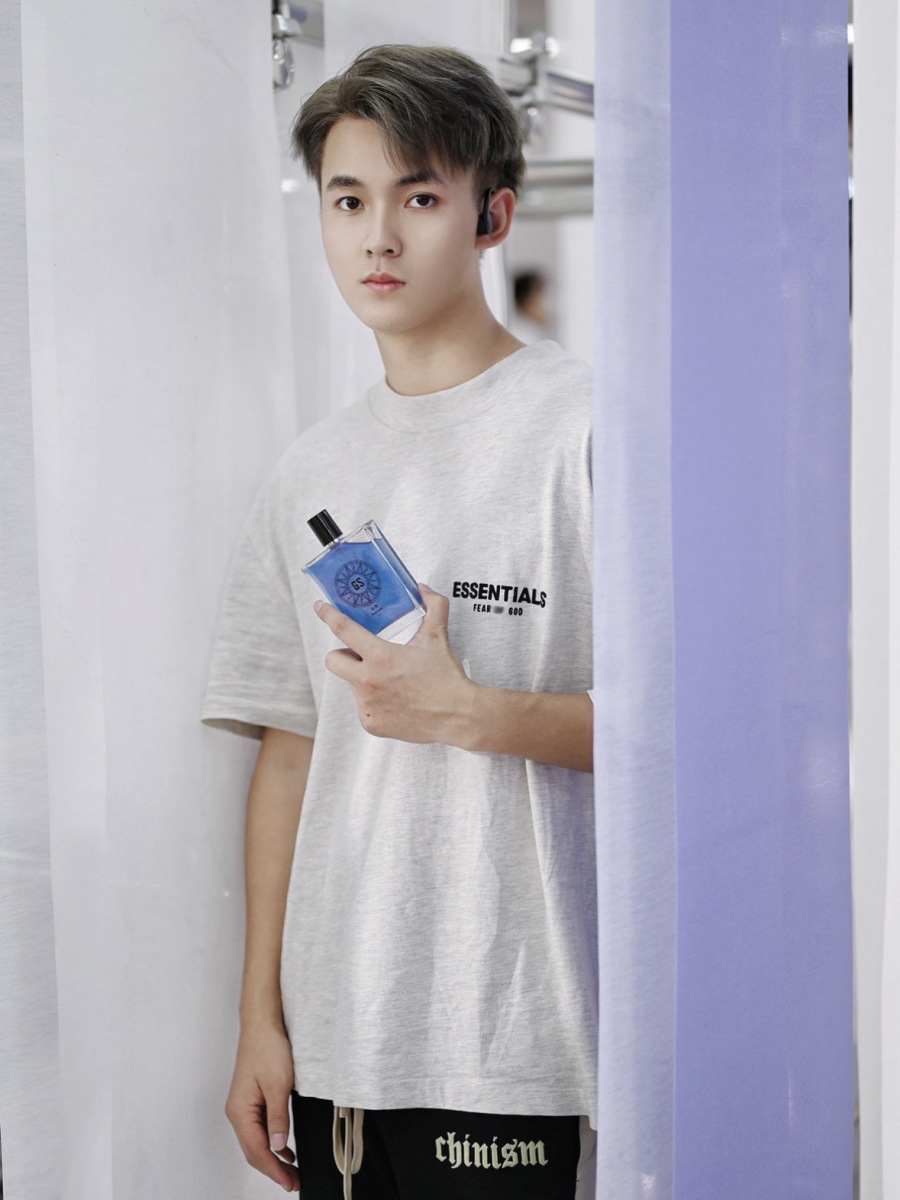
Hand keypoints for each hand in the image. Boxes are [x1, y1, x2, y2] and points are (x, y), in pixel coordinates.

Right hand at [225, 1021, 298, 1192]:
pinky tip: (285, 1149)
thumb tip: (277, 1148)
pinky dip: (272, 1142)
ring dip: (273, 1158)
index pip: (257, 1151)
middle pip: (254, 1150)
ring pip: (257, 1141)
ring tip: (292, 1172)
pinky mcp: (251, 1099)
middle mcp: (238, 1112)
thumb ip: (278, 1119)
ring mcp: (243, 1106)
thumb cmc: (267, 1048)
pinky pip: (260, 1128)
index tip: (289, 1183)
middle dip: (273, 1169)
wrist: (262, 1023)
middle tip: (293, 1182)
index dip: (274, 1170)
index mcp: (240, 1111)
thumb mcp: (278, 1085)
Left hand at [313, 582, 476, 747]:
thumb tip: (423, 589)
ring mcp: (367, 704)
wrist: (458, 716)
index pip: (344, 629)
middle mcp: (368, 681)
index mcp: (381, 656)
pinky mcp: (370, 723)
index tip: (320, 607)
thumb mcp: (438, 637)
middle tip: (360, 654)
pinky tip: (395, 700)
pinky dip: (374, 701)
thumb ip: (433, 606)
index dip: (328, 615)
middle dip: (341, 653)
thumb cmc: (447, 677)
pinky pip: (363, 706)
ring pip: (351, 684)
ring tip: (392, 681)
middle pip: (332, 660)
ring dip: (363, 679)